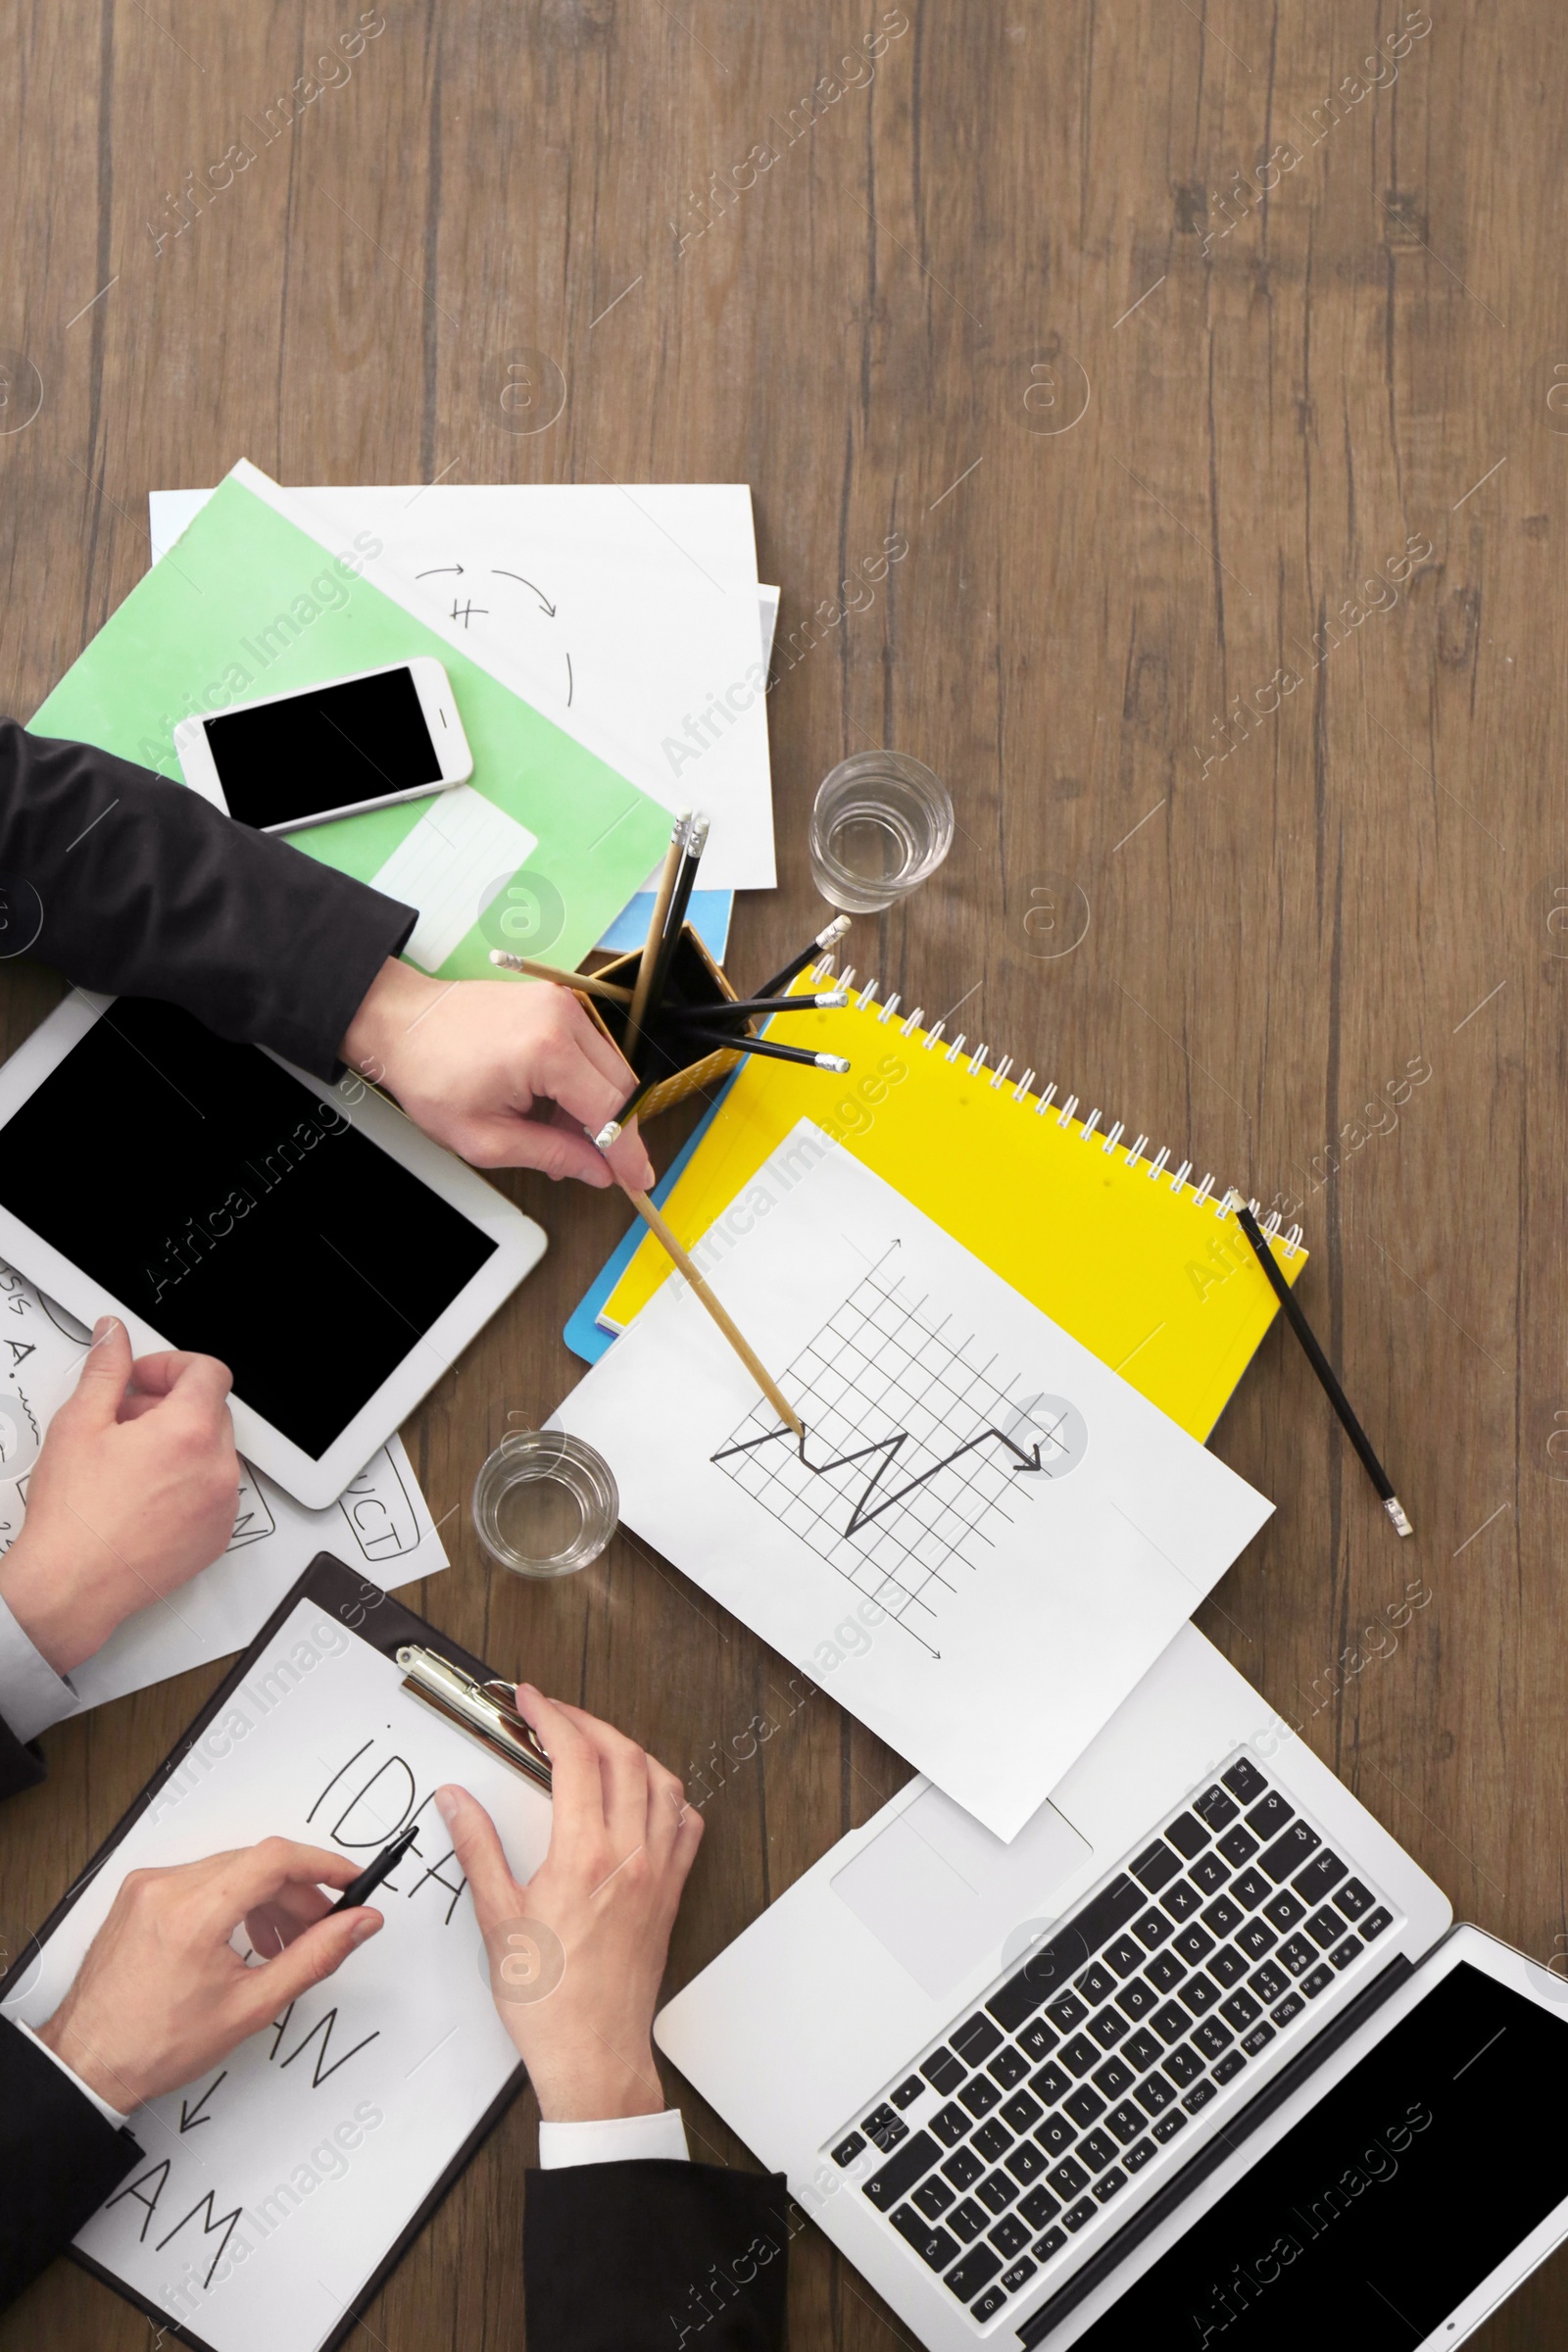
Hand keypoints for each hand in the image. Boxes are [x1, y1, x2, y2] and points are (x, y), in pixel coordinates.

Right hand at [0, 1319, 239, 1673]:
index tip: (144, 1378)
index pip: (209, 1372)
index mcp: (190, 1432)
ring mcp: (221, 1506)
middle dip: (170, 1405)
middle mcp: (217, 1468)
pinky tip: (144, 1496)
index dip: (171, 1366)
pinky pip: (214, 1492)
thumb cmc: (74, 1517)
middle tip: (125, 1420)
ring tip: (129, 1461)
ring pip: (213, 1452)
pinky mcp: (217, 1537)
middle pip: (212, 1410)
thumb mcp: (80, 1424)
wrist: (71, 1585)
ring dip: (180, 1444)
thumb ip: (106, 1369)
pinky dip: (188, 1483)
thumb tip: (114, 1336)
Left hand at [35, 1837, 381, 2111]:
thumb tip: (358, 1924)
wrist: (89, 2061)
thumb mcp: (251, 2006)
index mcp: (193, 1912)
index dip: (323, 1864)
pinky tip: (244, 1938)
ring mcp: (148, 1886)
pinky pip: (202, 1879)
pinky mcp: (139, 1893)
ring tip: (282, 1944)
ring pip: (230, 1869)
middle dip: (297, 1892)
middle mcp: (166, 1886)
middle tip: (323, 1925)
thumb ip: (315, 1957)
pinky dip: (233, 1901)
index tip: (349, 1879)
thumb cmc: (155, 2045)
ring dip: (266, 1898)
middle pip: (256, 1863)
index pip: (275, 1858)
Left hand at [340, 959, 654, 1189]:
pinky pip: (589, 1051)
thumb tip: (598, 1172)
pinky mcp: (557, 1002)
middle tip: (602, 1170)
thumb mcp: (486, 1139)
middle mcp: (564, 1018)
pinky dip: (581, 1086)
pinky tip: (554, 1112)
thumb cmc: (430, 1075)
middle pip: (620, 1087)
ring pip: (608, 1070)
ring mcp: (563, 1005)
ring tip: (561, 1143)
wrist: (401, 1024)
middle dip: (616, 1134)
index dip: (629, 1153)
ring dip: (596, 1111)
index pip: (612, 1111)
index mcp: (547, 1051)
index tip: (639, 1180)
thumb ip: (552, 1155)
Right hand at [436, 1686, 701, 2120]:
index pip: (576, 1757)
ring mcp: (659, 1873)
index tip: (529, 1699)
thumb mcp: (496, 1919)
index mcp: (584, 1855)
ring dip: (630, 1750)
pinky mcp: (672, 1894)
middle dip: (587, 1722)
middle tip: (553, 1716)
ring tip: (596, 1745)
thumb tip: (456, 1800)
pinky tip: (645, 1796)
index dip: (552, 1715)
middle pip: (623, 1756)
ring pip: (662, 1782)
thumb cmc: (546, 2001)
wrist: (592, 2055)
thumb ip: (477, 1848)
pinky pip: (687, 1826)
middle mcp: (631, 1855)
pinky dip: (668, 1796)